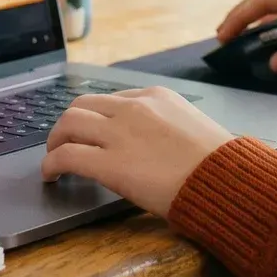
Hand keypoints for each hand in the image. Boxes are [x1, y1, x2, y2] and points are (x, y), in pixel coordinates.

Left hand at [40, 88, 233, 215]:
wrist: (225, 180)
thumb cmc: (219, 164)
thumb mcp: (193, 127)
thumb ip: (168, 126)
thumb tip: (157, 144)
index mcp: (155, 96)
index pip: (111, 100)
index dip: (96, 117)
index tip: (92, 132)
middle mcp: (133, 108)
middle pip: (81, 104)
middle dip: (68, 124)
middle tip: (64, 142)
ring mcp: (118, 133)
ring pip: (68, 123)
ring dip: (54, 141)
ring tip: (53, 158)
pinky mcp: (108, 163)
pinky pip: (66, 156)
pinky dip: (51, 164)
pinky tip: (51, 175)